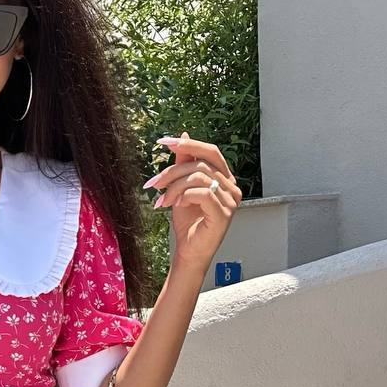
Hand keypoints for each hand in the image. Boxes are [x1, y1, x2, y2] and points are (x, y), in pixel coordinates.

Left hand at [145, 130, 241, 271]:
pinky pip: (203, 194)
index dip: (189, 144)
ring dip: (174, 187)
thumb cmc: (187, 222)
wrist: (188, 251)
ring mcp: (231, 200)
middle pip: (201, 163)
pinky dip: (185, 196)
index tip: (163, 142)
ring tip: (162, 200)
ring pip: (199, 177)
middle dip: (173, 171)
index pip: (210, 151)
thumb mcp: (181, 187)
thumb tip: (183, 135)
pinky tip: (175, 205)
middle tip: (154, 183)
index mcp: (224, 178)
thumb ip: (184, 163)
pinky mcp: (225, 214)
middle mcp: (232, 186)